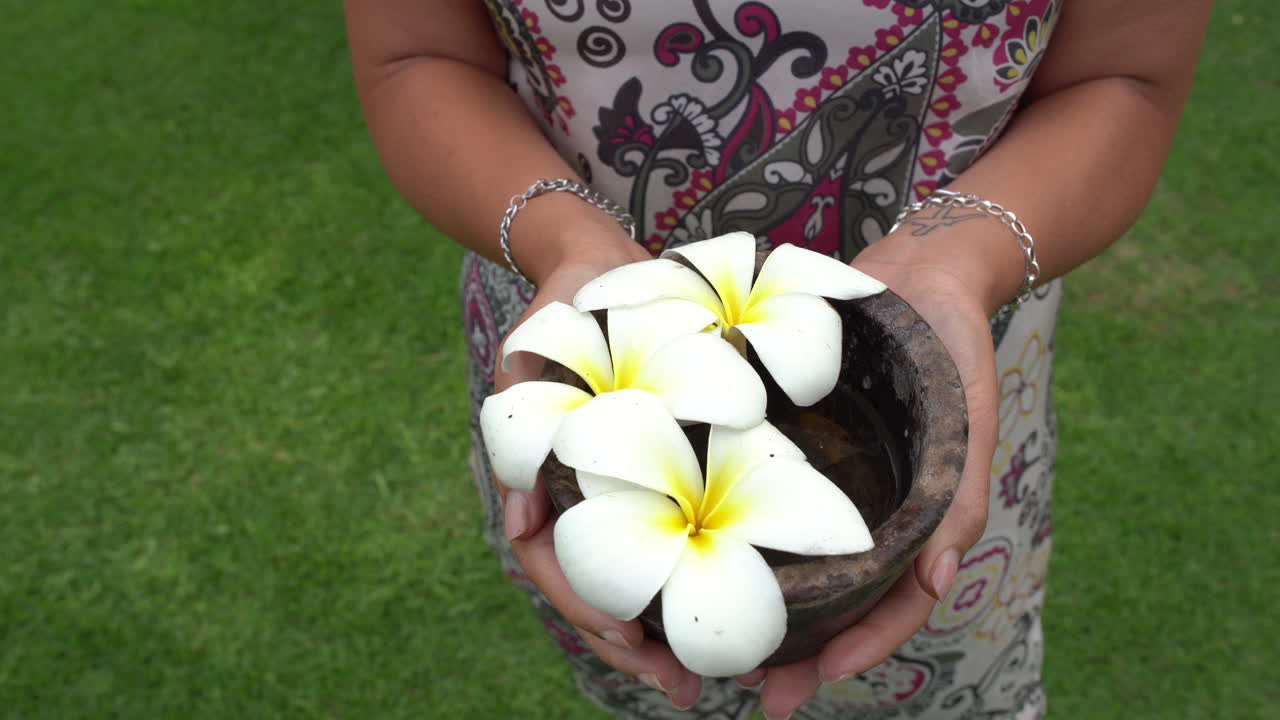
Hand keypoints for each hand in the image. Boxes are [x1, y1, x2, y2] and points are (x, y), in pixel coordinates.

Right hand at [492, 236, 704, 709]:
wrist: (602, 266)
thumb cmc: (566, 306)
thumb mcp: (533, 354)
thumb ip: (521, 421)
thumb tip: (523, 518)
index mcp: (538, 477)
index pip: (550, 562)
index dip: (584, 603)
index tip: (629, 633)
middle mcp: (575, 495)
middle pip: (593, 590)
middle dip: (632, 646)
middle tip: (684, 686)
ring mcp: (615, 491)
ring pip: (633, 579)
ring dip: (666, 632)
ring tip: (713, 675)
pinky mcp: (658, 477)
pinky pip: (670, 543)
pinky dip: (692, 582)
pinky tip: (732, 608)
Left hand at [745, 238, 1000, 717]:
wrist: (921, 271)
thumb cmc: (956, 349)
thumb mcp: (969, 422)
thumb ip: (959, 499)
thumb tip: (938, 586)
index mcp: (916, 519)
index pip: (893, 604)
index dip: (859, 647)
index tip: (814, 680)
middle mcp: (870, 510)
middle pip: (837, 597)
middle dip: (801, 650)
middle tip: (755, 691)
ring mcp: (830, 482)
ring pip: (798, 559)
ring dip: (767, 605)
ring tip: (718, 643)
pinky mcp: (793, 446)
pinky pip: (765, 499)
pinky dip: (739, 534)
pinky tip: (694, 552)